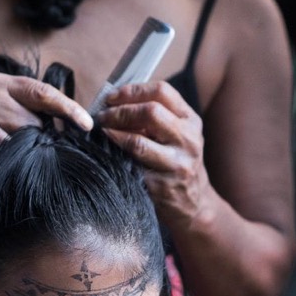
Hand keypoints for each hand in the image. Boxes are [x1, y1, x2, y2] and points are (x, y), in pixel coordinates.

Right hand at [0, 72, 92, 180]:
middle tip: (26, 150)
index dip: (68, 109)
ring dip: (16, 159)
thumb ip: (22, 104)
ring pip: (16, 149)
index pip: (42, 93)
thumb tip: (64, 125)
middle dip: (35, 141)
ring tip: (0, 156)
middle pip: (32, 127)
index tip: (87, 125)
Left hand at [96, 81, 210, 231]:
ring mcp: (176, 165)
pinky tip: (105, 155)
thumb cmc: (177, 162)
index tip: (111, 97)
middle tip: (102, 116)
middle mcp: (188, 140)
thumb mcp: (178, 135)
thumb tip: (114, 101)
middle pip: (150, 112)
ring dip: (113, 135)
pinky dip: (114, 159)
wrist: (195, 205)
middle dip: (120, 112)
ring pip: (138, 142)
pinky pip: (131, 168)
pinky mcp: (162, 187)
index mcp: (191, 121)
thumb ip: (157, 116)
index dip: (132, 91)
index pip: (161, 92)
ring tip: (101, 132)